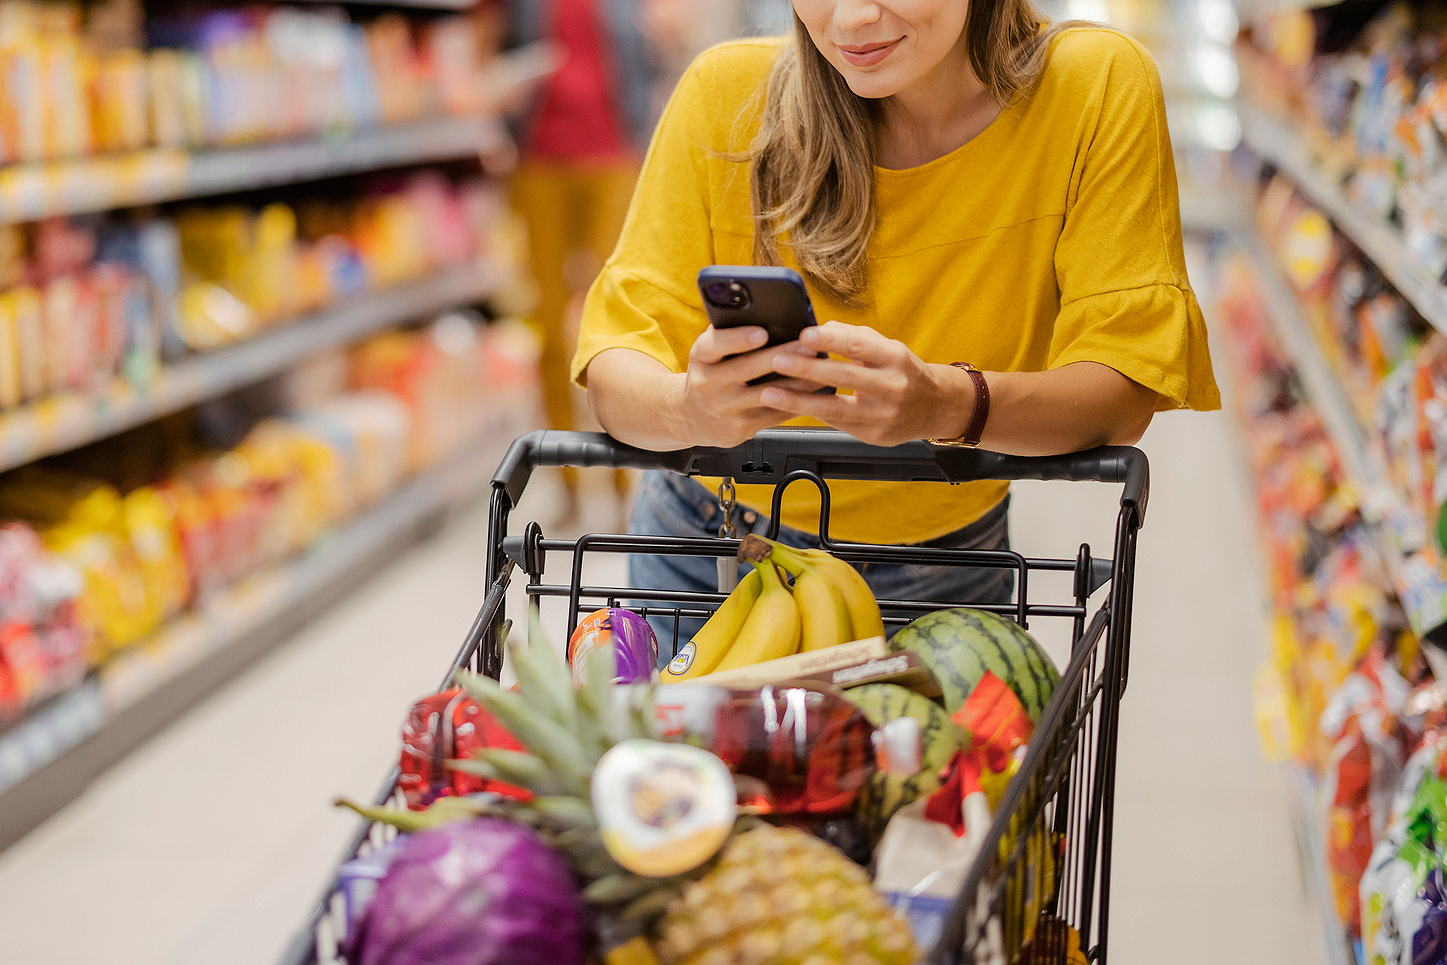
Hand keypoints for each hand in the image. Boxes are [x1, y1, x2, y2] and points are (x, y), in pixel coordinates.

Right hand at [674, 326, 822, 448]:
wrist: (693, 416)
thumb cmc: (712, 372)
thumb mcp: (710, 352)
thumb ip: (730, 333)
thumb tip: (766, 313)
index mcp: (701, 357)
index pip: (713, 345)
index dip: (737, 339)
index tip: (762, 332)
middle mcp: (707, 384)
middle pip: (747, 368)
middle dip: (782, 356)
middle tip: (809, 346)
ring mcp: (724, 409)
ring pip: (767, 394)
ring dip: (798, 382)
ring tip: (822, 368)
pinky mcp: (740, 428)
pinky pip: (774, 415)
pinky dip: (798, 402)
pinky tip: (815, 392)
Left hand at [759, 321, 975, 446]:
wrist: (935, 407)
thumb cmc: (904, 373)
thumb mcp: (887, 348)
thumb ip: (855, 337)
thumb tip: (820, 329)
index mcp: (894, 358)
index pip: (859, 346)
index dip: (830, 341)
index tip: (804, 335)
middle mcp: (891, 387)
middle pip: (843, 377)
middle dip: (806, 369)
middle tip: (778, 361)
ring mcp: (882, 415)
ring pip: (835, 408)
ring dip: (798, 401)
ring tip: (771, 393)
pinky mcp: (873, 436)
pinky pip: (836, 424)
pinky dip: (810, 414)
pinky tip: (789, 408)